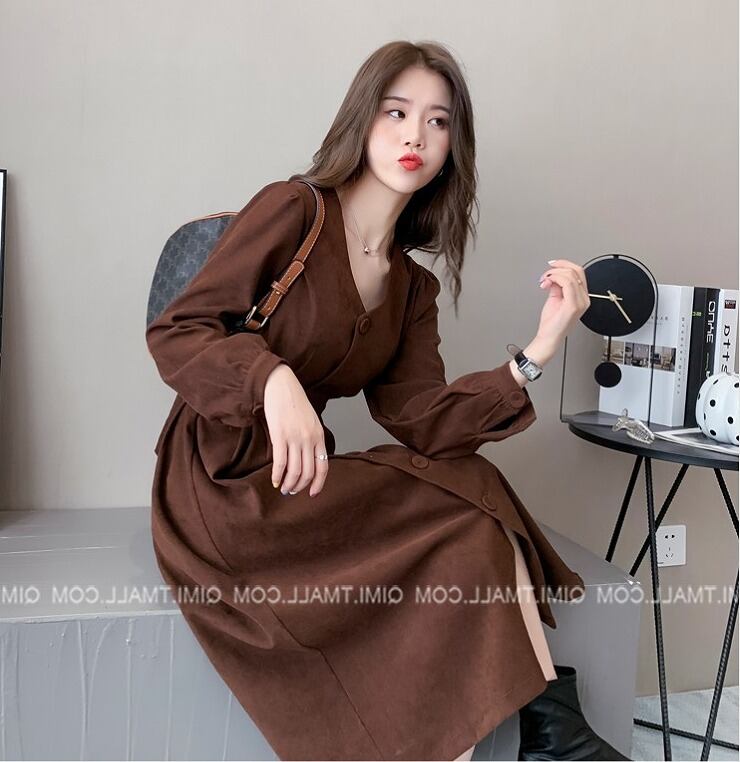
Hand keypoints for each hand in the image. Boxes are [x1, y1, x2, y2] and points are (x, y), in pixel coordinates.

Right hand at [263, 364, 328, 496]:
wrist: (280, 385)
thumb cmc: (294, 402)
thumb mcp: (311, 420)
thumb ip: (312, 437)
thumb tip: (308, 458)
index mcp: (319, 435)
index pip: (323, 466)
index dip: (318, 483)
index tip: (312, 493)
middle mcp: (309, 439)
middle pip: (308, 472)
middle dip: (300, 486)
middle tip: (292, 492)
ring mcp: (295, 438)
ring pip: (295, 471)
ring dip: (289, 484)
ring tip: (283, 489)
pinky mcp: (280, 435)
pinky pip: (280, 462)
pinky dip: (277, 475)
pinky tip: (274, 480)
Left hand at [535, 259, 590, 347]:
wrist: (548, 337)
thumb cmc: (552, 322)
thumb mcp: (555, 298)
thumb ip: (557, 285)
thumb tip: (553, 275)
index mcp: (581, 296)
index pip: (578, 272)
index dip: (564, 264)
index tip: (552, 264)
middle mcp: (584, 298)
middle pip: (576, 271)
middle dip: (558, 268)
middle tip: (545, 275)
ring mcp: (581, 302)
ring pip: (570, 275)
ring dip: (553, 274)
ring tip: (544, 281)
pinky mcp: (573, 305)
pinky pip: (567, 283)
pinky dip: (555, 279)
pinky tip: (547, 283)